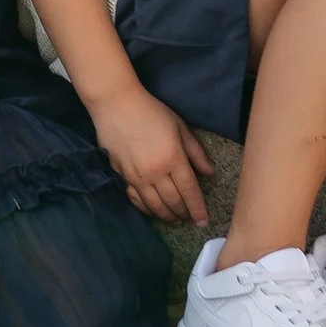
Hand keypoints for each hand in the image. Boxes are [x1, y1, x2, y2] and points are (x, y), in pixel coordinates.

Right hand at [90, 81, 213, 223]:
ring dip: (167, 216)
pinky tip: (153, 211)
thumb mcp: (179, 127)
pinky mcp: (122, 176)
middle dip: (184, 214)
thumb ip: (196, 152)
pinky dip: (147, 209)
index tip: (203, 221)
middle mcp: (155, 172)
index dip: (198, 208)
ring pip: (155, 205)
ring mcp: (137, 176)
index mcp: (173, 158)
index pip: (189, 191)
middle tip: (189, 220)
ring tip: (174, 220)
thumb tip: (209, 173)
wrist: (116, 105)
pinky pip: (136, 199)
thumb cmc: (151, 112)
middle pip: (173, 202)